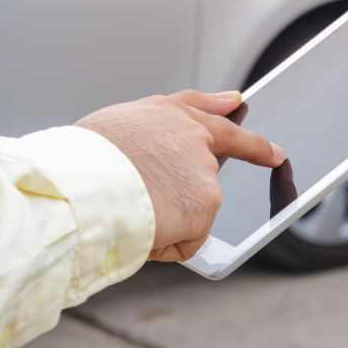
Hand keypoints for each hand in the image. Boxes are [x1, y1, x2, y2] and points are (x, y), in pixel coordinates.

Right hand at [77, 90, 284, 261]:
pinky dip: (166, 242)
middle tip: (265, 157)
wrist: (81, 186)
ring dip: (167, 216)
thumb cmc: (83, 159)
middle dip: (231, 163)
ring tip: (129, 208)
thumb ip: (154, 124)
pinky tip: (142, 227)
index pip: (206, 110)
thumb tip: (197, 118)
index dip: (226, 109)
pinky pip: (187, 238)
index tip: (243, 104)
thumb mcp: (115, 124)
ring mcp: (205, 170)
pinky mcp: (207, 203)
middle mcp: (194, 135)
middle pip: (213, 160)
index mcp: (166, 113)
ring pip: (192, 207)